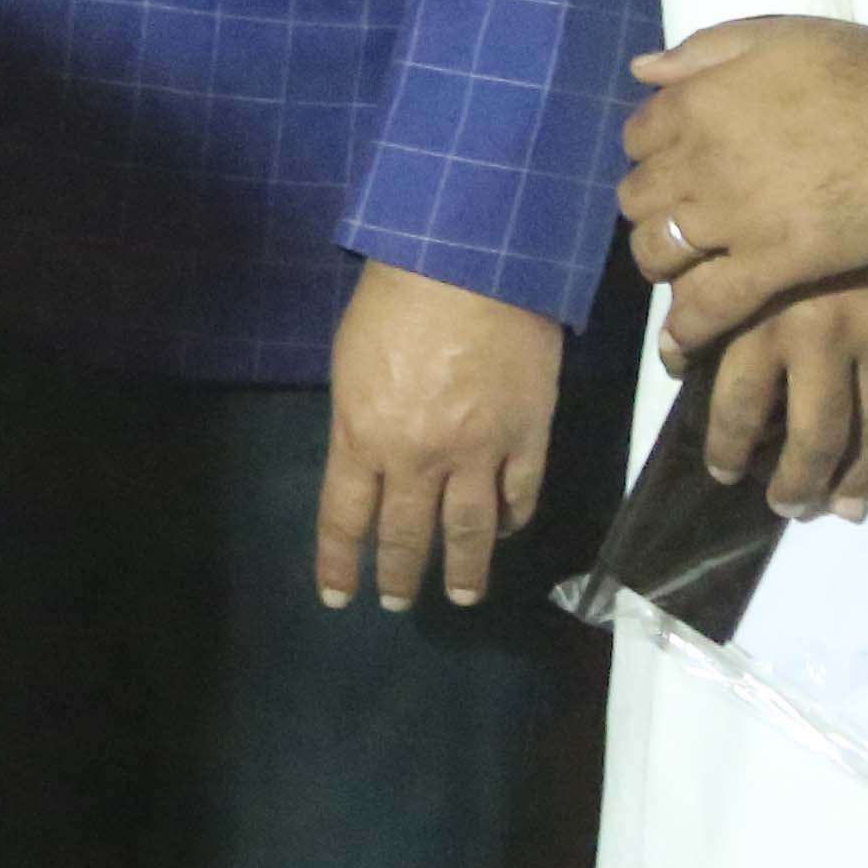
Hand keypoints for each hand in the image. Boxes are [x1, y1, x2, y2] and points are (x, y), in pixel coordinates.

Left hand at [318, 260, 567, 612]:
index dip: (340, 564)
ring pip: (470, 531)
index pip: (345, 519)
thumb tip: (370, 460)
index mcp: (363, 435)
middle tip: (398, 604)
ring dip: (465, 570)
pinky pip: (521, 496)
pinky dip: (513, 521)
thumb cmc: (394, 301)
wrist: (470, 264)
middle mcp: (418, 457)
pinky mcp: (527, 436)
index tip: (339, 598)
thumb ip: (359, 420)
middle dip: (401, 576)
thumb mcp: (350, 363)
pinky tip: (507, 532)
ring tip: (464, 596)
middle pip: (407, 535)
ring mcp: (478, 452)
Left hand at [620, 16, 867, 356]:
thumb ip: (700, 53)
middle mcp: (699, 160)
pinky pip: (713, 304)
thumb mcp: (769, 35)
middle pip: (640, 200)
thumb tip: (642, 69)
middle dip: (652, 211)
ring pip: (661, 253)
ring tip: (682, 273)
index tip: (674, 168)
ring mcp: (735, 215)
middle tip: (680, 223)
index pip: (637, 140)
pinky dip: (689, 327)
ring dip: (664, 265)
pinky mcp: (778, 262)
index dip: (653, 156)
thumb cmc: (859, 65)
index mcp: (695, 103)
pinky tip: (684, 343)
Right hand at [690, 266, 867, 517]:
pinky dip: (682, 358)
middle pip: (814, 436)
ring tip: (726, 466)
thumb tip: (846, 402)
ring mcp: (769, 314)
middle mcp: (827, 337)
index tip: (847, 507)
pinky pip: (696, 341)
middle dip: (796, 483)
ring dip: (732, 446)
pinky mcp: (723, 286)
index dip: (864, 476)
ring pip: (744, 405)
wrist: (851, 131)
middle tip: (785, 503)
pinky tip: (679, 365)